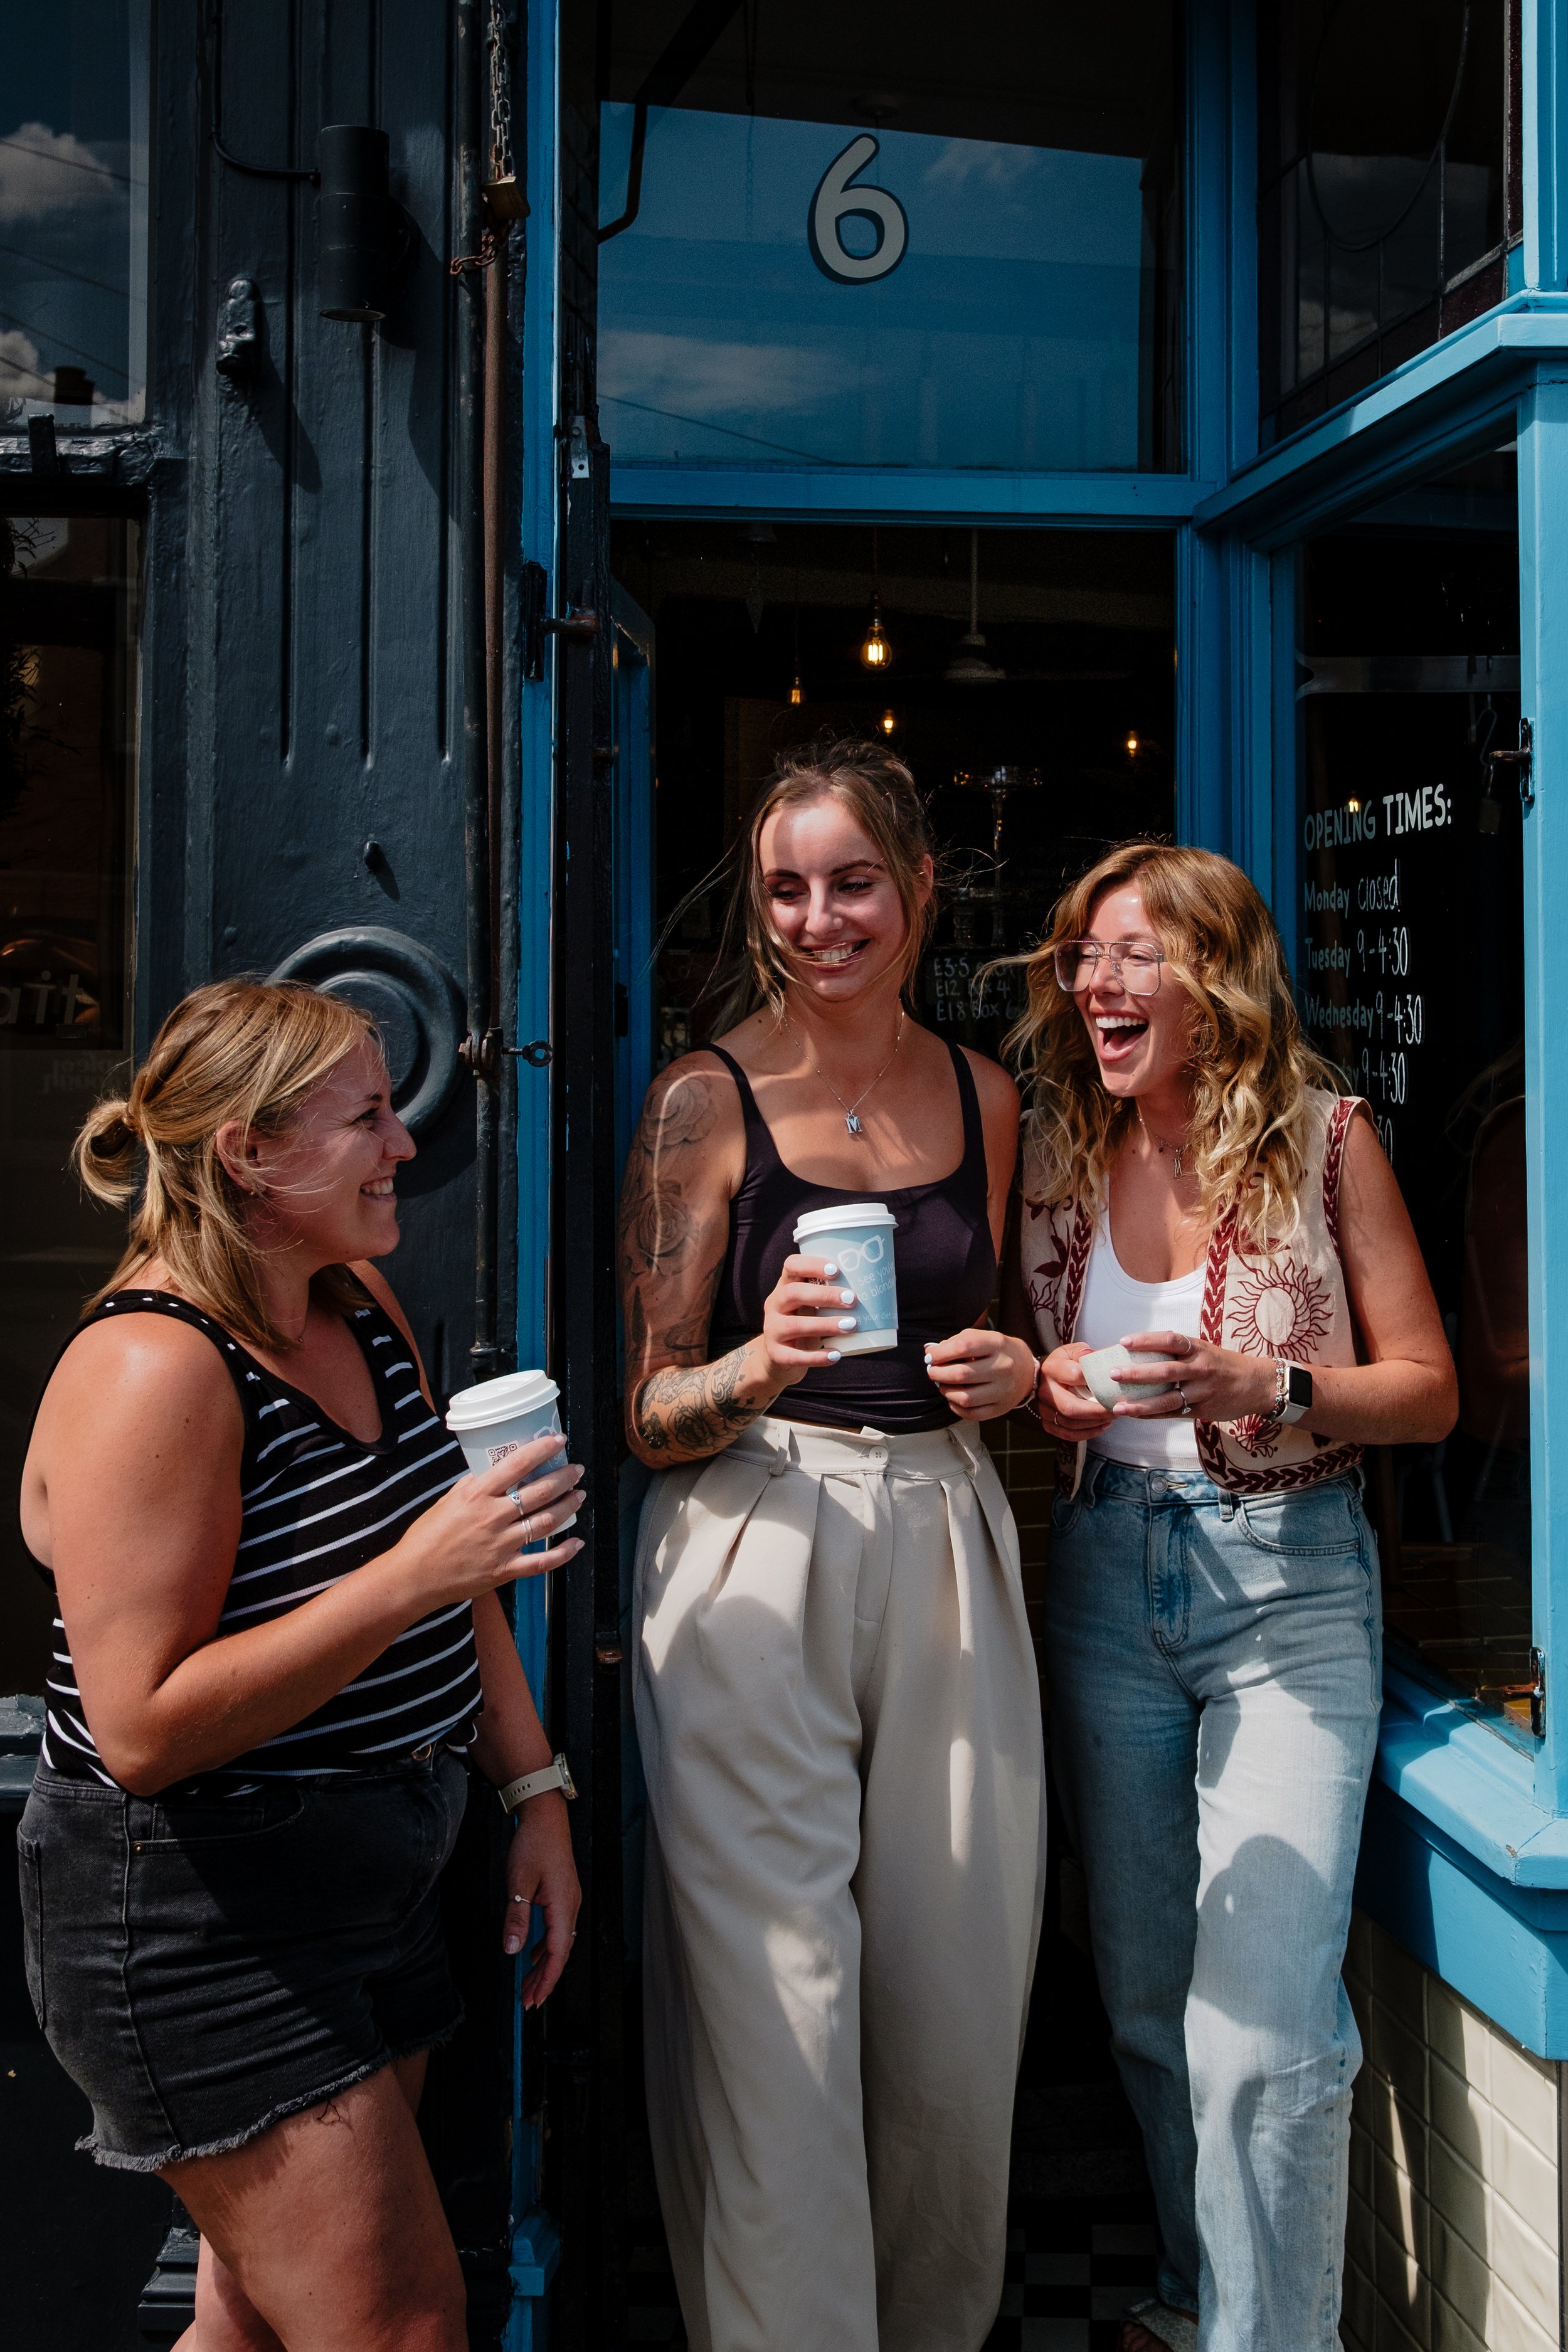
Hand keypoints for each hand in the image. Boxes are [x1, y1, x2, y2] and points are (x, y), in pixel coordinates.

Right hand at [389, 1431, 584, 1610]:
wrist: (414, 1576)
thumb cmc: (426, 1537)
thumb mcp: (447, 1501)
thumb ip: (472, 1486)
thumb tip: (491, 1471)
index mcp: (476, 1495)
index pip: (517, 1464)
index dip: (542, 1449)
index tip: (558, 1440)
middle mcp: (492, 1517)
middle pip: (540, 1492)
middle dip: (564, 1477)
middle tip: (576, 1470)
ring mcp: (501, 1545)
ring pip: (546, 1522)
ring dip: (568, 1507)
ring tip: (578, 1496)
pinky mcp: (504, 1570)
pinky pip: (542, 1562)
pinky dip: (563, 1553)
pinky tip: (576, 1543)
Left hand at [503, 1790, 581, 2007]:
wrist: (545, 1815)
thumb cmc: (534, 1844)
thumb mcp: (519, 1882)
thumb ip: (516, 1918)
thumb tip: (513, 1950)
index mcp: (563, 1905)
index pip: (558, 1953)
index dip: (547, 1979)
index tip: (535, 1999)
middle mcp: (571, 1906)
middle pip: (560, 1952)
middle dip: (544, 1978)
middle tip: (527, 2000)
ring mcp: (569, 1900)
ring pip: (559, 1942)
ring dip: (543, 1964)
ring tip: (528, 1984)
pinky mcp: (563, 1895)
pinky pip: (557, 1929)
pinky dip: (545, 1946)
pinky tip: (532, 1953)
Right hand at [758, 1254, 862, 1387]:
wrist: (776, 1359)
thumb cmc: (804, 1324)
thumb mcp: (810, 1306)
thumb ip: (829, 1295)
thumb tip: (877, 1288)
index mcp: (784, 1286)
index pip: (791, 1266)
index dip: (811, 1264)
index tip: (836, 1270)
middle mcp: (774, 1305)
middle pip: (792, 1293)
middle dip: (824, 1295)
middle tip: (852, 1299)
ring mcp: (772, 1330)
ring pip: (794, 1325)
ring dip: (825, 1325)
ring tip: (851, 1326)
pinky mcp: (776, 1355)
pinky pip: (794, 1356)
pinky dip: (817, 1357)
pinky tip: (836, 1355)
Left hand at [924, 1328, 1037, 1420]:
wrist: (1026, 1370)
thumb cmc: (995, 1351)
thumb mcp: (981, 1338)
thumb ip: (955, 1342)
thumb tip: (929, 1352)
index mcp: (997, 1344)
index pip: (963, 1346)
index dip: (940, 1353)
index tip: (930, 1357)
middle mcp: (1003, 1367)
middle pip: (961, 1374)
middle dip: (938, 1373)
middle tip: (932, 1371)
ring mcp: (1004, 1390)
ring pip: (965, 1398)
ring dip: (946, 1392)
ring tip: (943, 1385)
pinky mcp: (1001, 1408)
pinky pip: (972, 1414)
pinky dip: (956, 1407)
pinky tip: (954, 1398)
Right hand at [1036, 1343, 1115, 1438]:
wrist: (1045, 1377)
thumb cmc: (1064, 1363)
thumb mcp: (1073, 1351)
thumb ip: (1084, 1353)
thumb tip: (1094, 1357)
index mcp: (1052, 1369)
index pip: (1073, 1374)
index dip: (1093, 1381)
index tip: (1112, 1385)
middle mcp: (1045, 1390)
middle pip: (1070, 1407)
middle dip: (1096, 1412)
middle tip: (1115, 1410)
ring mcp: (1044, 1409)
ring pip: (1070, 1423)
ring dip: (1095, 1423)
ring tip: (1111, 1417)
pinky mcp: (1047, 1423)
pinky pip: (1068, 1434)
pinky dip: (1087, 1433)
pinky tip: (1101, 1426)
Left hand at [1109, 1330, 1277, 1422]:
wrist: (1257, 1384)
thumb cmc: (1223, 1364)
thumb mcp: (1204, 1350)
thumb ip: (1178, 1351)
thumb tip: (1139, 1351)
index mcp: (1198, 1349)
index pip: (1169, 1340)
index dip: (1146, 1340)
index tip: (1123, 1342)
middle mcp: (1200, 1369)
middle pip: (1165, 1371)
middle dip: (1137, 1373)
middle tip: (1113, 1374)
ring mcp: (1202, 1391)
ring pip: (1167, 1399)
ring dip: (1141, 1404)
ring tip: (1118, 1407)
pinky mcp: (1203, 1410)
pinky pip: (1173, 1414)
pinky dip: (1152, 1416)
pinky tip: (1134, 1416)